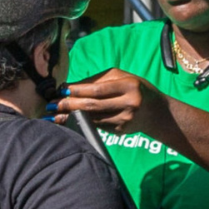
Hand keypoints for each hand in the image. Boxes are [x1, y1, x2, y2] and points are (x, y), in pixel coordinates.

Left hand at [53, 68, 172, 134]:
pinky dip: (81, 123)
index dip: (77, 90)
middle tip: (51, 105)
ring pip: (92, 118)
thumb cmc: (135, 88)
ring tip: (54, 115)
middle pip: (93, 105)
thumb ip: (98, 80)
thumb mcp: (122, 77)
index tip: (61, 89)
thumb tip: (71, 86)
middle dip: (69, 105)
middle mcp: (129, 104)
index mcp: (129, 86)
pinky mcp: (121, 131)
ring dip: (71, 117)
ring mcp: (125, 120)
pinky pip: (97, 125)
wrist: (156, 111)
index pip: (98, 89)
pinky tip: (68, 121)